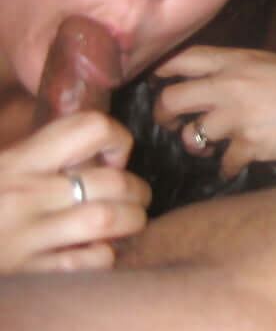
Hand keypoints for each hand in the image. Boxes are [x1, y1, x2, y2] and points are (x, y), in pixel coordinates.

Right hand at [0, 111, 150, 273]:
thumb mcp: (5, 171)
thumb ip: (42, 158)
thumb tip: (96, 153)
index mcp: (17, 161)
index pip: (88, 127)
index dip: (116, 138)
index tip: (114, 156)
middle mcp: (22, 195)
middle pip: (110, 180)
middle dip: (136, 189)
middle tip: (134, 197)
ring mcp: (24, 236)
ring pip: (108, 219)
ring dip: (129, 221)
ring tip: (126, 223)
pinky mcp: (29, 274)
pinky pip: (90, 261)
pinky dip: (103, 256)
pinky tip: (93, 253)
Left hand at [154, 46, 275, 178]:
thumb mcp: (270, 64)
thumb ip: (237, 69)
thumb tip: (206, 80)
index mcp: (237, 60)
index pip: (182, 58)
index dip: (162, 70)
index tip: (157, 81)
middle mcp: (231, 84)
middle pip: (171, 99)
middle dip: (164, 115)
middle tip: (171, 122)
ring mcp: (238, 115)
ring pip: (192, 135)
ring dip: (197, 144)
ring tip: (209, 146)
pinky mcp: (249, 143)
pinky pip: (222, 161)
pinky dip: (227, 165)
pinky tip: (238, 161)